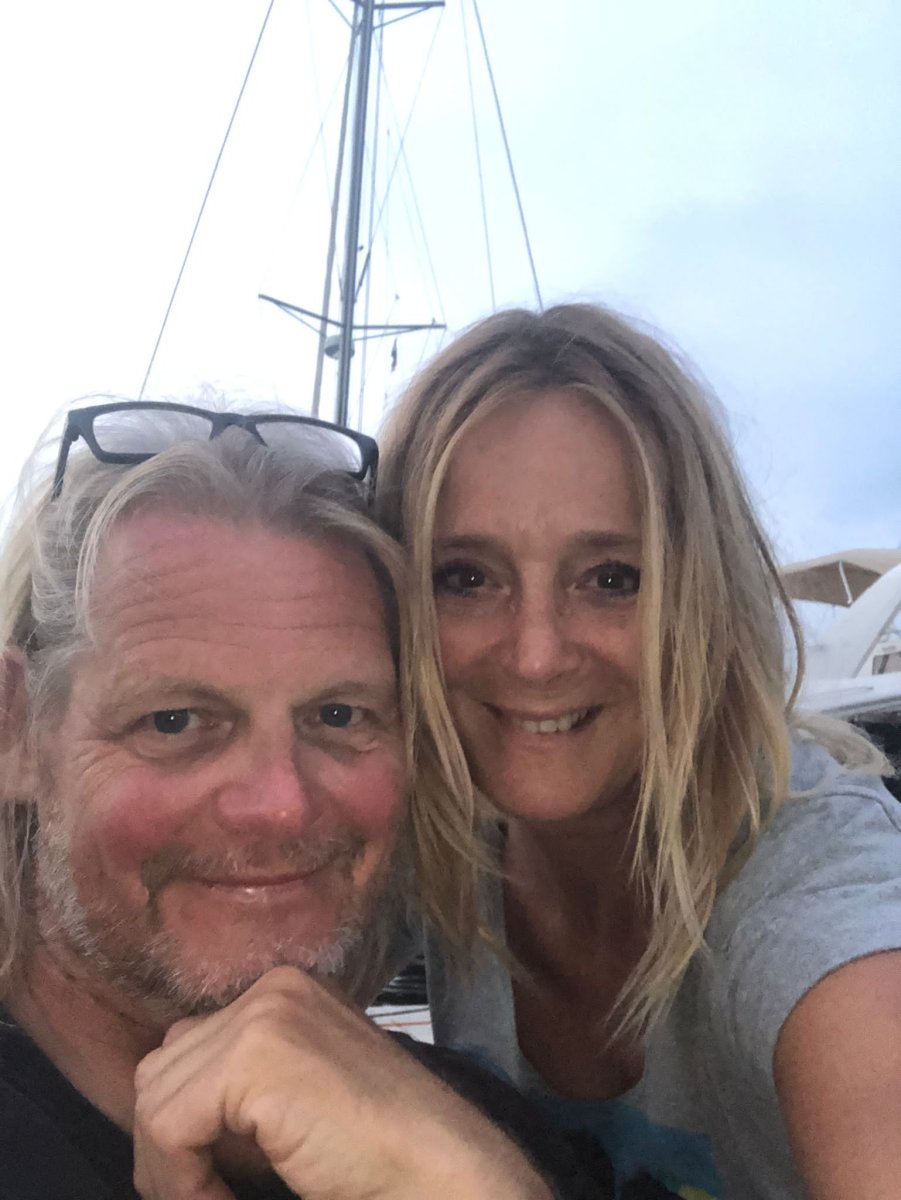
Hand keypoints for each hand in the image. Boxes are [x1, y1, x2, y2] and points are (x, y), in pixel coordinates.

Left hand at [133, 966, 553, 1199]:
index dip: (186, 1126)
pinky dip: (179, 1181)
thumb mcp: (297, 1097)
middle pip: (163, 1067)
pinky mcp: (256, 1054)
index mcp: (287, 990)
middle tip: (213, 1193)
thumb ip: (242, 1087)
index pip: (187, 1049)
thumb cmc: (376, 1155)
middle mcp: (274, 986)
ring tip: (220, 1198)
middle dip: (172, 1143)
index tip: (215, 1180)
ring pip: (154, 1097)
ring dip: (174, 1167)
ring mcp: (266, 1013)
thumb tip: (162, 1117)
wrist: (438, 1173)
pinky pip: (166, 1126)